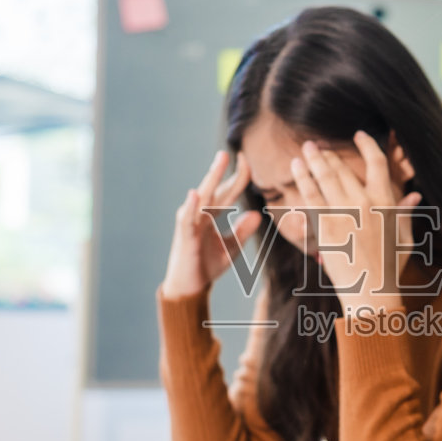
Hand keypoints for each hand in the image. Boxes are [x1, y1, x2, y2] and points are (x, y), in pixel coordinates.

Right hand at [161, 150, 262, 299]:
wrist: (190, 288)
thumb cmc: (207, 265)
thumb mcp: (231, 247)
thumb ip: (243, 230)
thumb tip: (256, 213)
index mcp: (211, 215)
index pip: (227, 191)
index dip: (237, 177)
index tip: (247, 160)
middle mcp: (199, 215)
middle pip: (214, 189)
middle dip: (221, 170)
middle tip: (230, 152)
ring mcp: (191, 223)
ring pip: (202, 198)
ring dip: (210, 179)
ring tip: (218, 163)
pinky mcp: (184, 236)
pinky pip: (188, 218)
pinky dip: (192, 206)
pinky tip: (196, 193)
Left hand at [291, 132, 419, 313]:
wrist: (371, 291)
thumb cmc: (390, 267)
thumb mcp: (403, 238)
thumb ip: (404, 213)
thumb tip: (413, 194)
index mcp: (385, 203)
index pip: (377, 163)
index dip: (367, 145)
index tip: (358, 135)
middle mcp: (364, 204)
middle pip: (344, 169)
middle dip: (330, 155)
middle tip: (319, 146)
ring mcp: (343, 214)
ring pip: (325, 178)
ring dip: (314, 159)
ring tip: (306, 148)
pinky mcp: (325, 227)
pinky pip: (311, 197)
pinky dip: (303, 179)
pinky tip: (296, 167)